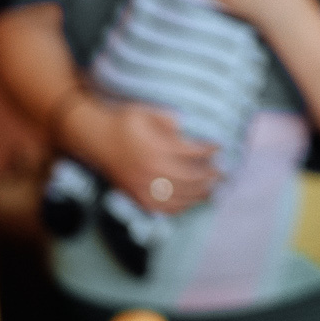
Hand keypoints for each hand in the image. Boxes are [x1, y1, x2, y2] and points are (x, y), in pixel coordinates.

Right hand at [63, 99, 218, 213]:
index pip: (194, 153)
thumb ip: (168, 119)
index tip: (220, 147)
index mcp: (157, 148)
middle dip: (211, 175)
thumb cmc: (122, 122)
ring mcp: (145, 186)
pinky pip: (164, 208)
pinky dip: (181, 207)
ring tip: (213, 189)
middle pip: (192, 178)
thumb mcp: (146, 112)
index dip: (210, 150)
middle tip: (224, 172)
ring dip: (200, 193)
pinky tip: (190, 202)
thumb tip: (187, 125)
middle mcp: (153, 170)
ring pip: (181, 196)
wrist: (95, 138)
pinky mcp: (138, 196)